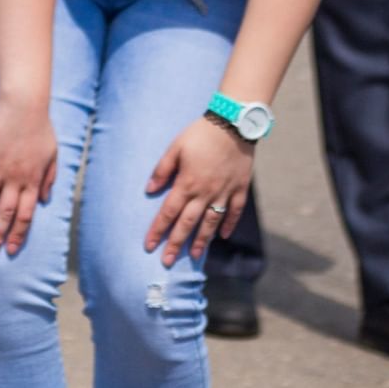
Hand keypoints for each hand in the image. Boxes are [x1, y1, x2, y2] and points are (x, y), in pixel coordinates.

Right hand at [0, 95, 57, 257]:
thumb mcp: (53, 155)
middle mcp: (14, 179)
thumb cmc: (40, 128)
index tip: (10, 250)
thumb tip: (46, 199)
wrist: (25, 105)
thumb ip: (50, 179)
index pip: (26, 215)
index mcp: (33, 181)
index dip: (18, 234)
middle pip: (5, 213)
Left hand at [143, 118, 252, 266]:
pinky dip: (228, 225)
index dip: (158, 230)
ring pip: (211, 223)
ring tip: (194, 257)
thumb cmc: (200, 134)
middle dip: (176, 244)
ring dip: (201, 241)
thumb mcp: (175, 147)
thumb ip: (162, 170)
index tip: (149, 246)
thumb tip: (149, 190)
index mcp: (187, 183)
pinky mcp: (240, 189)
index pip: (168, 213)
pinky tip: (222, 236)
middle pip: (188, 224)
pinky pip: (234, 212)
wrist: (233, 125)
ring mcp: (224, 193)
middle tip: (167, 262)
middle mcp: (205, 193)